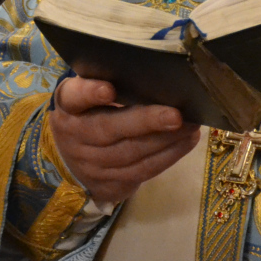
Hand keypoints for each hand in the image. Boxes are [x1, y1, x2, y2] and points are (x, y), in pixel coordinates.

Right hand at [49, 77, 201, 204]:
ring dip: (165, 141)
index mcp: (69, 105)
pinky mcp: (108, 184)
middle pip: (108, 129)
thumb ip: (113, 83)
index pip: (74, 96)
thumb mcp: (91, 95)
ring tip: (191, 126)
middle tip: (176, 115)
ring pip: (130, 154)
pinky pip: (141, 172)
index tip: (109, 90)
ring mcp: (90, 164)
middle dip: (145, 122)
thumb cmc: (93, 112)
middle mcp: (74, 136)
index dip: (90, 93)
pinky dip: (168, 156)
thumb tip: (158, 76)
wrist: (71, 159)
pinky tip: (186, 142)